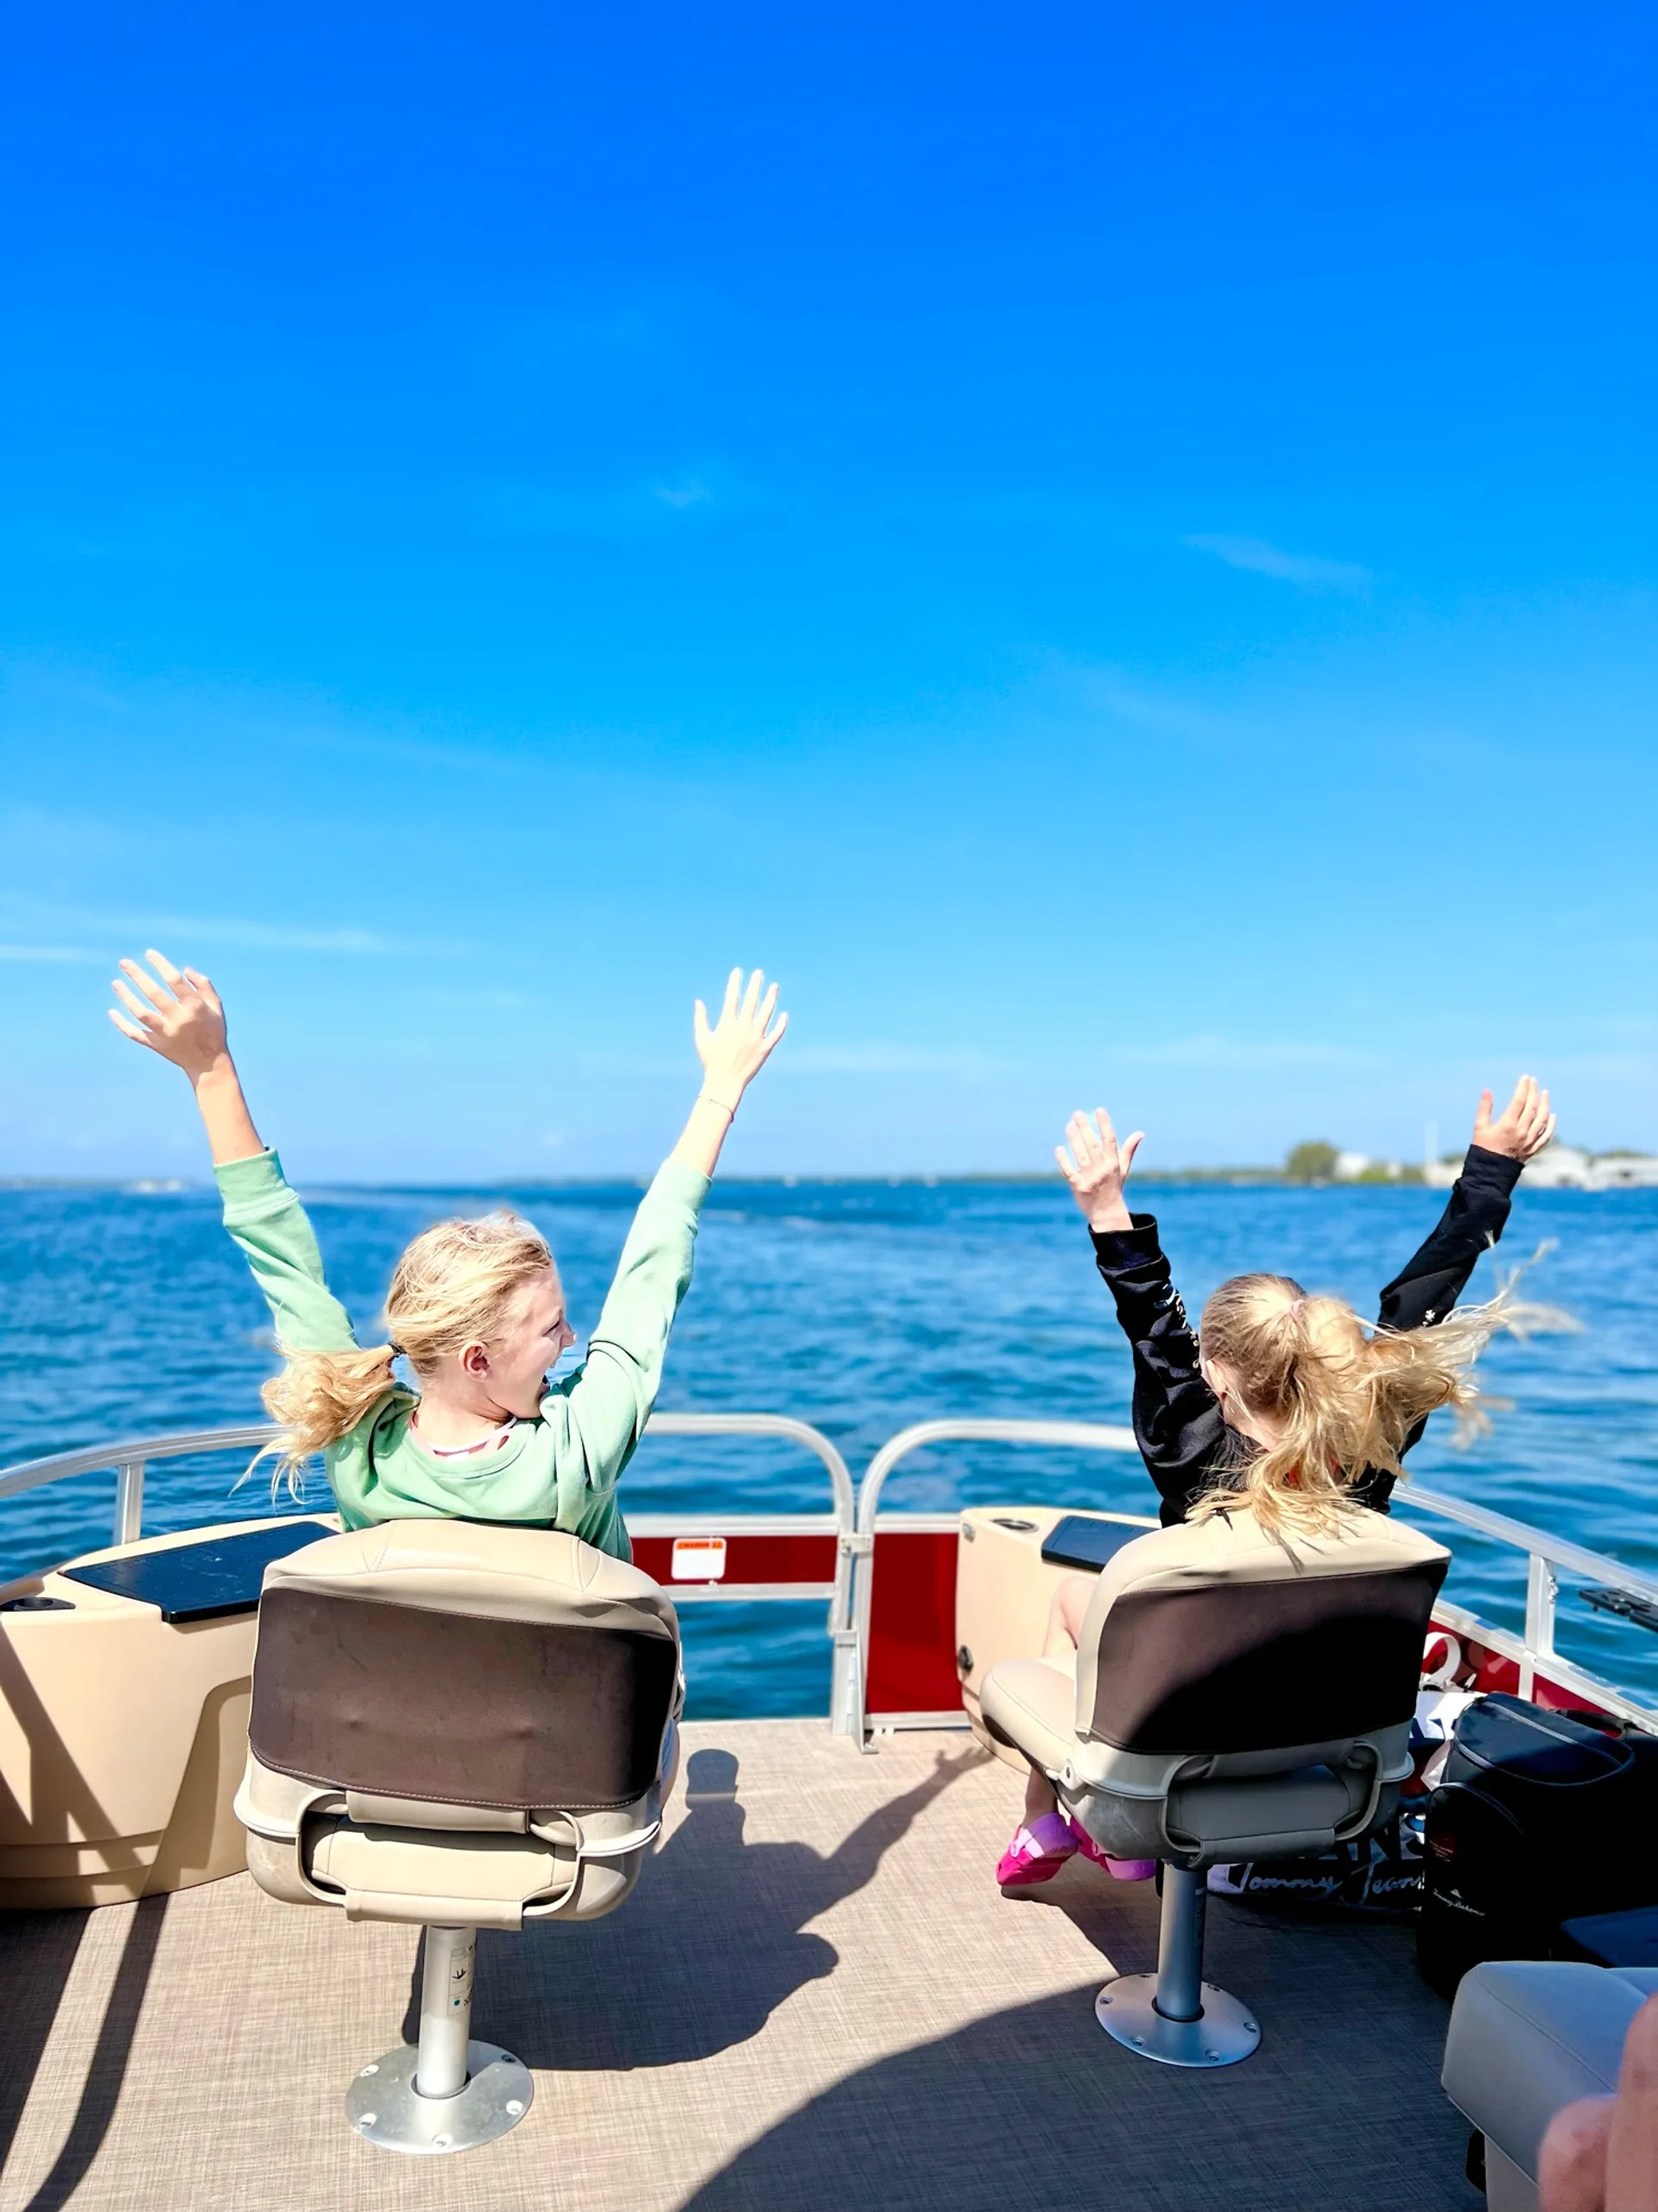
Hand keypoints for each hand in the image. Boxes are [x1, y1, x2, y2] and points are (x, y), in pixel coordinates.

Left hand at [108, 952, 230, 1079]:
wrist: (208, 1064)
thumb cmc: (213, 1030)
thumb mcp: (216, 1006)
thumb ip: (204, 985)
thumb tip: (184, 970)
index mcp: (194, 1007)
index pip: (174, 981)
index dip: (161, 965)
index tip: (149, 953)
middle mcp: (179, 1020)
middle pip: (153, 994)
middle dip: (137, 976)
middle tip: (123, 962)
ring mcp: (166, 1034)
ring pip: (141, 1013)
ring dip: (126, 997)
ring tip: (115, 983)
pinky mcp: (157, 1046)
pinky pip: (135, 1034)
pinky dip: (122, 1024)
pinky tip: (112, 1012)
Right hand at [693, 969, 787, 1107]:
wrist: (725, 1083)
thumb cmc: (710, 1061)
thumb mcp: (701, 1039)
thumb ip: (700, 1019)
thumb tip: (698, 1002)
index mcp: (727, 1025)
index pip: (732, 998)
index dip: (734, 983)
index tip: (737, 971)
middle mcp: (743, 1029)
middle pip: (751, 1001)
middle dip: (755, 985)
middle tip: (759, 973)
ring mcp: (756, 1038)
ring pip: (767, 1014)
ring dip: (771, 998)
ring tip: (774, 986)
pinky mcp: (765, 1049)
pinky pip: (776, 1034)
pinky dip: (781, 1024)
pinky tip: (784, 1014)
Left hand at [1057, 1108, 1143, 1232]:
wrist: (1107, 1213)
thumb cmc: (1114, 1187)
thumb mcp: (1123, 1169)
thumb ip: (1129, 1150)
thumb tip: (1140, 1133)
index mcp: (1114, 1164)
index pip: (1110, 1140)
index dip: (1105, 1124)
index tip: (1099, 1110)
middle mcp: (1103, 1170)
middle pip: (1093, 1146)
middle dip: (1086, 1128)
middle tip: (1077, 1114)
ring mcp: (1090, 1179)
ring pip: (1081, 1156)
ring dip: (1074, 1140)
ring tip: (1069, 1126)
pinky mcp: (1079, 1187)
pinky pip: (1070, 1172)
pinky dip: (1064, 1161)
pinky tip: (1059, 1149)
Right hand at [1473, 1074, 1555, 1161]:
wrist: (1490, 1172)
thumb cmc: (1482, 1148)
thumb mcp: (1479, 1127)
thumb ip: (1484, 1108)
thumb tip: (1487, 1090)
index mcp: (1507, 1125)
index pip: (1519, 1101)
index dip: (1523, 1088)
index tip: (1525, 1078)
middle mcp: (1521, 1132)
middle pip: (1532, 1107)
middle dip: (1533, 1092)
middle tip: (1533, 1081)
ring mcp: (1529, 1141)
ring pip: (1542, 1119)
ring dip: (1545, 1105)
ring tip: (1545, 1094)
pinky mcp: (1533, 1149)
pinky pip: (1546, 1135)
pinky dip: (1550, 1125)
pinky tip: (1552, 1115)